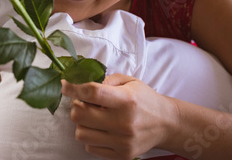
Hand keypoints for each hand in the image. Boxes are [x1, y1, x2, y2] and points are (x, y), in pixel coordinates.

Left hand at [61, 73, 176, 158]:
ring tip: (94, 117)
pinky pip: (90, 147)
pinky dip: (91, 137)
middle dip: (76, 106)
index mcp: (126, 100)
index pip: (92, 92)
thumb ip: (106, 80)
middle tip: (84, 103)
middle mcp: (124, 122)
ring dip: (82, 123)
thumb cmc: (144, 99)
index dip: (73, 88)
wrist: (167, 124)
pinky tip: (101, 130)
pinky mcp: (122, 155)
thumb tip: (82, 85)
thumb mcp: (129, 81)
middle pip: (79, 115)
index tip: (65, 85)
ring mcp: (122, 141)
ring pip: (81, 133)